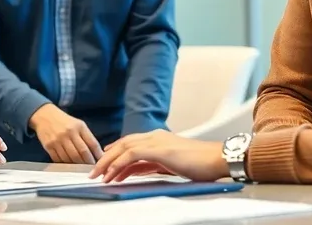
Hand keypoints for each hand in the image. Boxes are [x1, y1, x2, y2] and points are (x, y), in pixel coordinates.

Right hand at [28, 103, 103, 163]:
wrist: (44, 116)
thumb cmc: (64, 121)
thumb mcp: (78, 124)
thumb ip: (87, 137)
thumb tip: (97, 153)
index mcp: (79, 126)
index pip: (92, 143)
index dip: (97, 154)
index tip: (100, 161)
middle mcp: (69, 133)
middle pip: (82, 152)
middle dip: (88, 162)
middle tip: (91, 168)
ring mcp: (58, 140)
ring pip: (71, 158)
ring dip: (77, 165)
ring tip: (81, 168)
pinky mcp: (49, 146)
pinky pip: (59, 159)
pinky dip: (66, 164)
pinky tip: (69, 165)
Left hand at [88, 130, 228, 182]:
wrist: (216, 159)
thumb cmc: (200, 164)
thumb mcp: (170, 165)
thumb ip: (152, 165)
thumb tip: (135, 171)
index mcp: (158, 138)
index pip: (130, 143)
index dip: (115, 153)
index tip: (104, 163)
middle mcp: (155, 136)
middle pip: (123, 144)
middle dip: (106, 158)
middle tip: (95, 171)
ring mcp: (156, 141)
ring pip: (124, 147)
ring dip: (108, 161)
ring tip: (98, 174)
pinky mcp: (159, 149)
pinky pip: (132, 154)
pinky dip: (119, 162)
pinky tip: (112, 172)